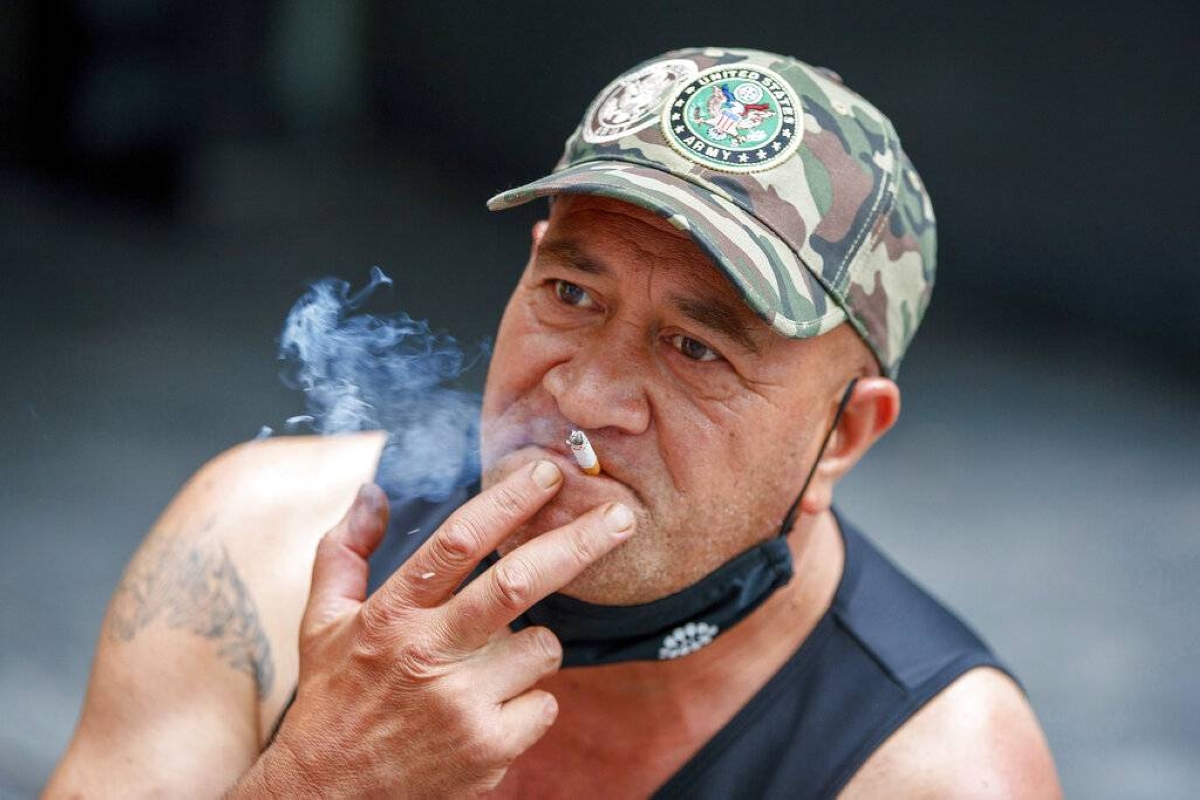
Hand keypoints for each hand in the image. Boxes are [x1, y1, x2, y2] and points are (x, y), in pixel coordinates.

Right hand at [237, 460, 634, 797]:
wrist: (331, 795)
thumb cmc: (334, 699)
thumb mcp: (323, 621)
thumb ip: (346, 551)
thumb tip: (372, 491)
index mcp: (392, 615)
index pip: (458, 544)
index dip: (509, 502)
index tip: (550, 473)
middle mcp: (429, 655)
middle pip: (518, 584)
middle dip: (578, 545)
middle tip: (622, 518)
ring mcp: (463, 706)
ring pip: (543, 647)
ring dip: (533, 647)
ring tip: (489, 665)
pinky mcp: (490, 749)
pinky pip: (546, 702)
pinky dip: (529, 700)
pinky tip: (490, 710)